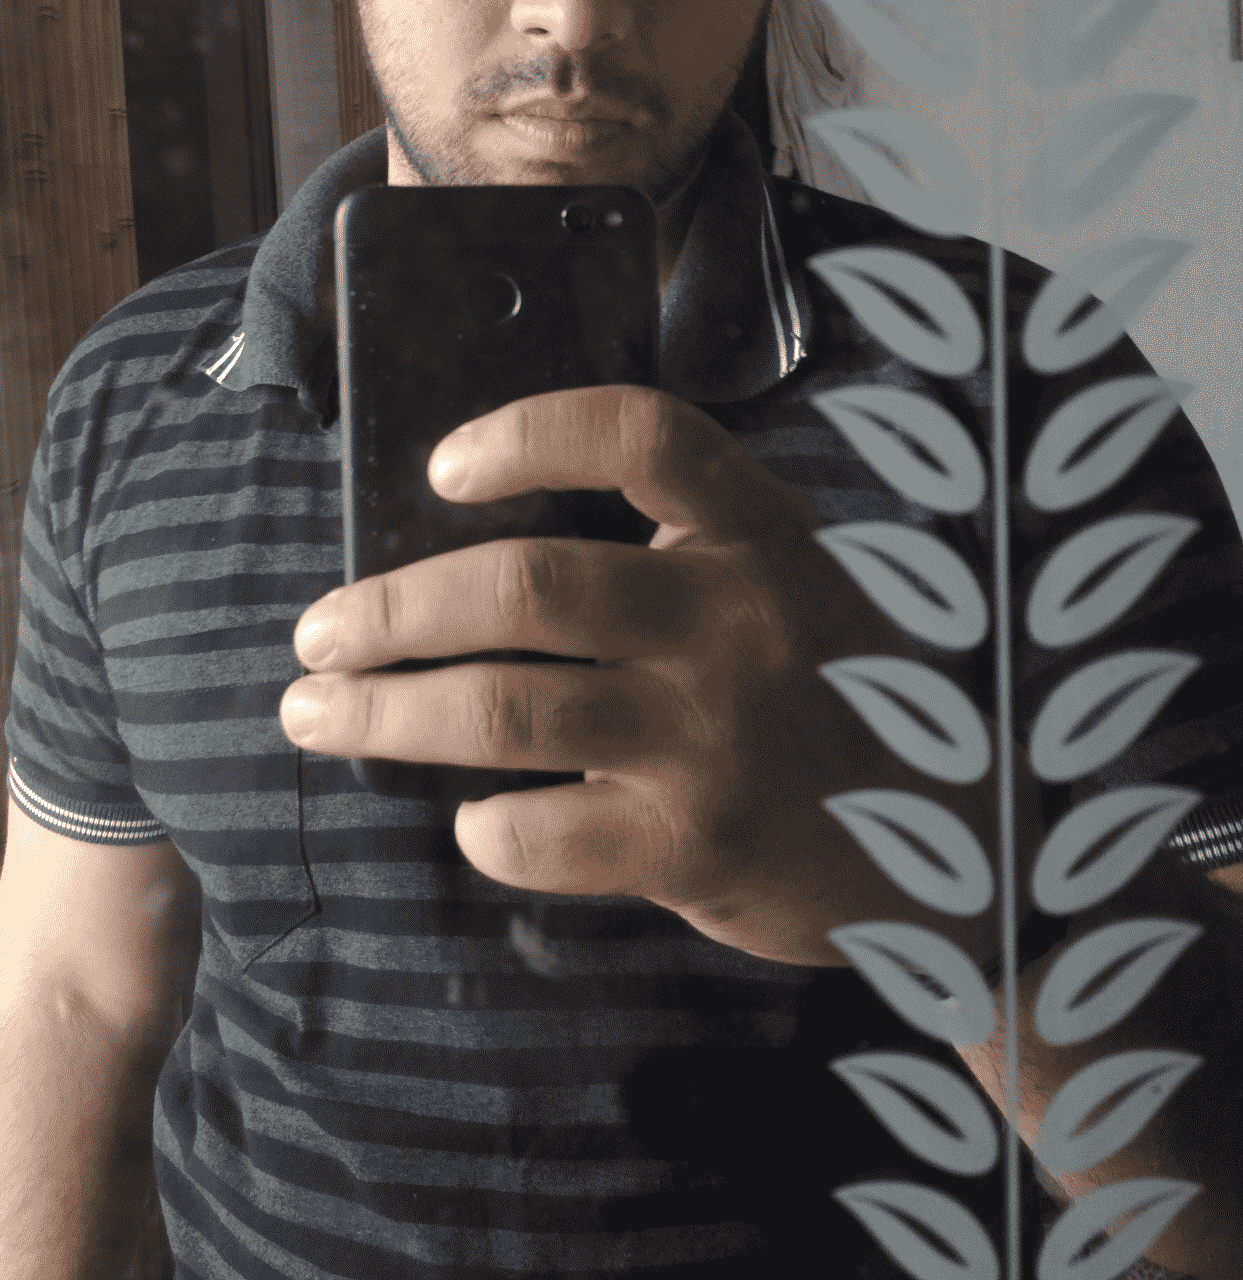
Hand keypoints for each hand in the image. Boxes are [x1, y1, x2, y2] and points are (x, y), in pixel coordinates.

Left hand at [280, 386, 999, 965]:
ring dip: (382, 712)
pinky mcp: (698, 845)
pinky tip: (471, 817)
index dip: (525, 432)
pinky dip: (480, 823)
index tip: (441, 467)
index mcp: (762, 531)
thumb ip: (683, 548)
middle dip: (388, 609)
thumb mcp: (792, 583)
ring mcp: (717, 735)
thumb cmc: (839, 695)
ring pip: (501, 709)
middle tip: (318, 633)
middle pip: (523, 586)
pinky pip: (540, 828)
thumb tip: (480, 543)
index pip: (639, 433)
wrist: (962, 847)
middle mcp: (739, 618)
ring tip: (318, 714)